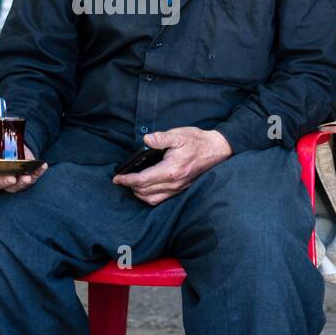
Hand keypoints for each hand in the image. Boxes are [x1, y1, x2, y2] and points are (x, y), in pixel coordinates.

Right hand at [0, 128, 47, 192]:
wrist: (15, 136)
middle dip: (2, 182)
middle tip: (11, 178)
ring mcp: (10, 177)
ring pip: (13, 187)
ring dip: (21, 183)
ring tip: (27, 177)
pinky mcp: (24, 175)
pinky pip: (31, 178)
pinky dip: (37, 173)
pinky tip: (42, 166)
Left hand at [112, 126, 231, 205]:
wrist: (218, 150)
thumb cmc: (198, 142)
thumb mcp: (179, 135)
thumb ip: (160, 138)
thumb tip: (146, 140)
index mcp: (171, 170)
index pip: (143, 180)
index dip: (127, 180)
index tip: (117, 178)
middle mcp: (174, 183)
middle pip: (145, 192)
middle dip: (130, 187)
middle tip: (121, 180)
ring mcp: (179, 189)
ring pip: (153, 199)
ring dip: (139, 194)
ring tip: (132, 185)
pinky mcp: (182, 190)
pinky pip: (162, 199)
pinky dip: (150, 197)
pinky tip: (146, 189)